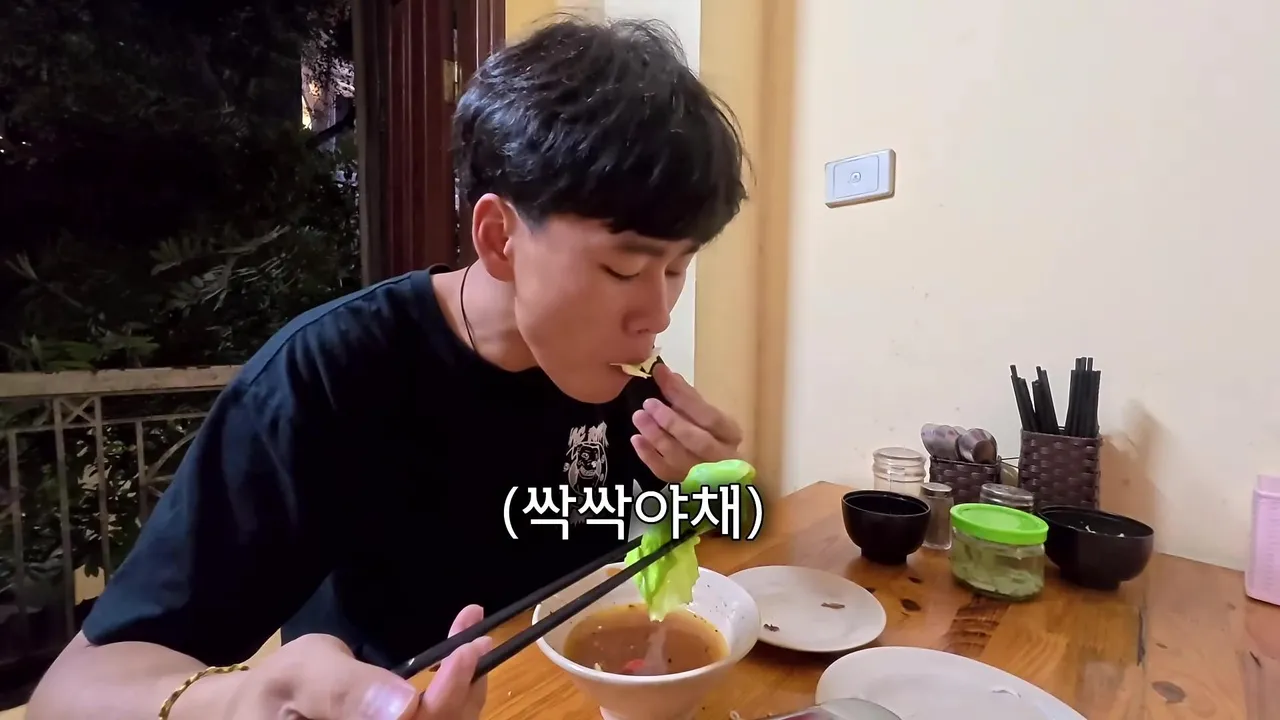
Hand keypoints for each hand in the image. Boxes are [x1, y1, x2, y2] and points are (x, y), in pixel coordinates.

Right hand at [219, 605, 492, 719]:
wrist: (253, 713)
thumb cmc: (272, 692)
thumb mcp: (300, 676)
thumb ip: (346, 691)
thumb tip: (405, 705)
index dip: (447, 698)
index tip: (466, 650)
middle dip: (463, 690)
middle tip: (478, 636)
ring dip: (466, 690)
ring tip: (474, 641)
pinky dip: (453, 693)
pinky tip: (457, 659)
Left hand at [631, 363, 742, 482]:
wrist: (715, 475)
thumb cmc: (709, 436)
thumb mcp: (705, 415)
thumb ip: (688, 398)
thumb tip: (665, 374)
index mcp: (730, 434)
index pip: (710, 416)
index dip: (684, 396)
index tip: (662, 376)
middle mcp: (721, 457)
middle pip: (697, 440)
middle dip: (671, 421)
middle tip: (648, 404)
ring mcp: (702, 475)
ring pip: (679, 457)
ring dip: (656, 436)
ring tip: (638, 417)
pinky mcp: (683, 484)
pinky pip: (664, 472)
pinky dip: (649, 455)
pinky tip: (636, 439)